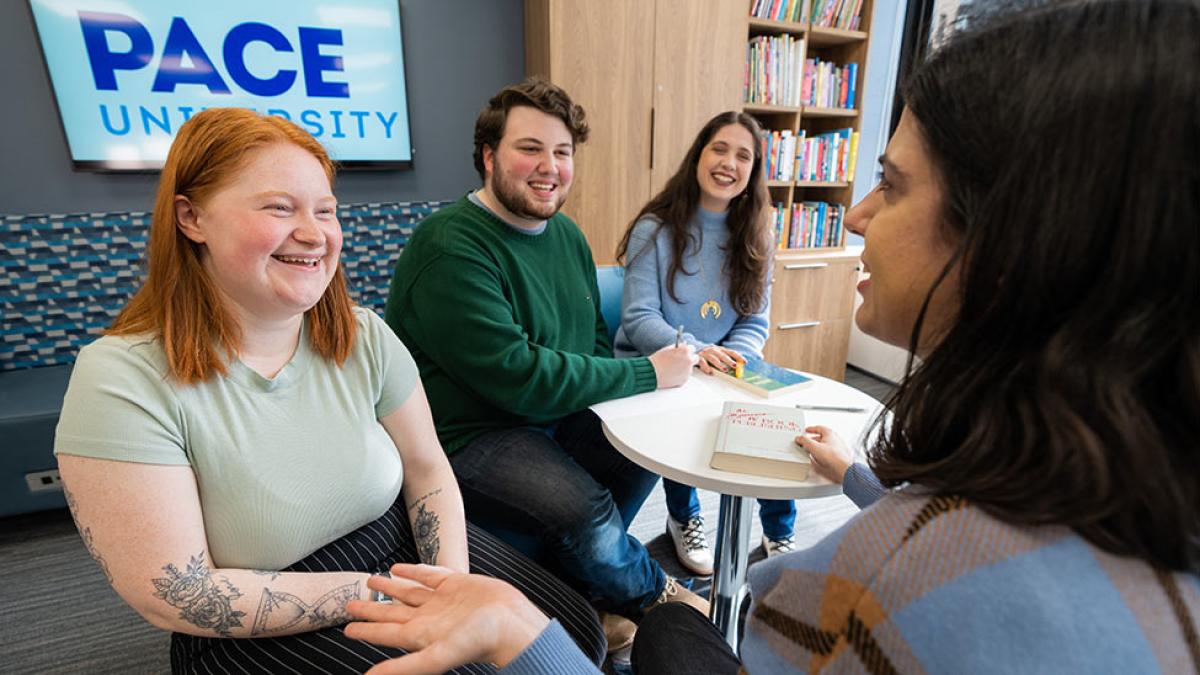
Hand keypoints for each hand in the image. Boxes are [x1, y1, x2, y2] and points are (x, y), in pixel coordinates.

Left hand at [345, 564, 549, 673]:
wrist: (513, 622)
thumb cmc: (478, 641)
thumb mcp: (437, 655)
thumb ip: (405, 667)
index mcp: (420, 635)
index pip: (384, 633)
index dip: (365, 630)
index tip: (346, 628)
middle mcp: (428, 618)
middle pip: (391, 612)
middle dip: (370, 608)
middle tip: (349, 603)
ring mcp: (442, 600)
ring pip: (407, 592)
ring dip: (389, 587)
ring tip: (370, 579)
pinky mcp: (457, 584)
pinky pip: (428, 575)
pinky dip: (413, 571)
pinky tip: (400, 567)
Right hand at [648, 344, 697, 388]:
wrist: (652, 373)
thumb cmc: (657, 361)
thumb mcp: (668, 349)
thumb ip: (678, 347)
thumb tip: (684, 345)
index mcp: (685, 350)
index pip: (692, 348)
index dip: (687, 350)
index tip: (683, 352)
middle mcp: (689, 360)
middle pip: (695, 358)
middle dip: (690, 358)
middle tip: (681, 360)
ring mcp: (688, 371)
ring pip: (689, 368)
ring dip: (684, 367)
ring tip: (672, 368)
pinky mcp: (685, 379)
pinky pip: (685, 375)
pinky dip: (680, 375)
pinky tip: (671, 374)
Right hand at [697, 346, 744, 374]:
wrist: (693, 351)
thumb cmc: (709, 356)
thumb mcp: (719, 355)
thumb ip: (728, 360)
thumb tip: (739, 367)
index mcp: (721, 350)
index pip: (731, 352)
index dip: (738, 357)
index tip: (744, 362)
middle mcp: (714, 350)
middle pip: (723, 355)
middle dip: (729, 361)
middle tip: (735, 365)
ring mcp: (706, 354)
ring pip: (713, 359)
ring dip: (719, 364)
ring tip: (725, 370)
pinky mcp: (699, 358)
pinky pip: (703, 363)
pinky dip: (706, 367)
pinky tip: (710, 372)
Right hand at [794, 425, 851, 482]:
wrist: (843, 469)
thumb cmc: (833, 457)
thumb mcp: (814, 447)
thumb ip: (804, 441)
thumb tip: (799, 438)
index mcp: (830, 433)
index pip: (818, 428)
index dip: (811, 429)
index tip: (806, 430)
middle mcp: (835, 439)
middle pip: (821, 436)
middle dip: (812, 439)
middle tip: (806, 442)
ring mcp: (837, 448)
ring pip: (825, 445)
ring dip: (817, 447)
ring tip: (810, 450)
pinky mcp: (838, 456)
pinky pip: (828, 452)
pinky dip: (821, 453)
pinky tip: (818, 458)